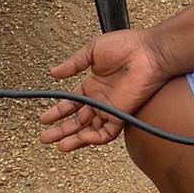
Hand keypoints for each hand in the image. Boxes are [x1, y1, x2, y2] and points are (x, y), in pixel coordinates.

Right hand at [39, 28, 169, 150]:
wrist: (149, 52)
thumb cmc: (127, 46)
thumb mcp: (92, 50)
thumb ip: (73, 63)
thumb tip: (54, 73)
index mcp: (93, 85)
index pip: (72, 104)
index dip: (58, 112)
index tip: (44, 119)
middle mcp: (100, 100)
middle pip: (78, 121)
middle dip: (61, 130)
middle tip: (46, 138)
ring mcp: (110, 109)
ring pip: (90, 130)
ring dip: (74, 139)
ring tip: (59, 146)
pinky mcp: (121, 115)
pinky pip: (107, 133)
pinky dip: (95, 138)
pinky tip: (82, 139)